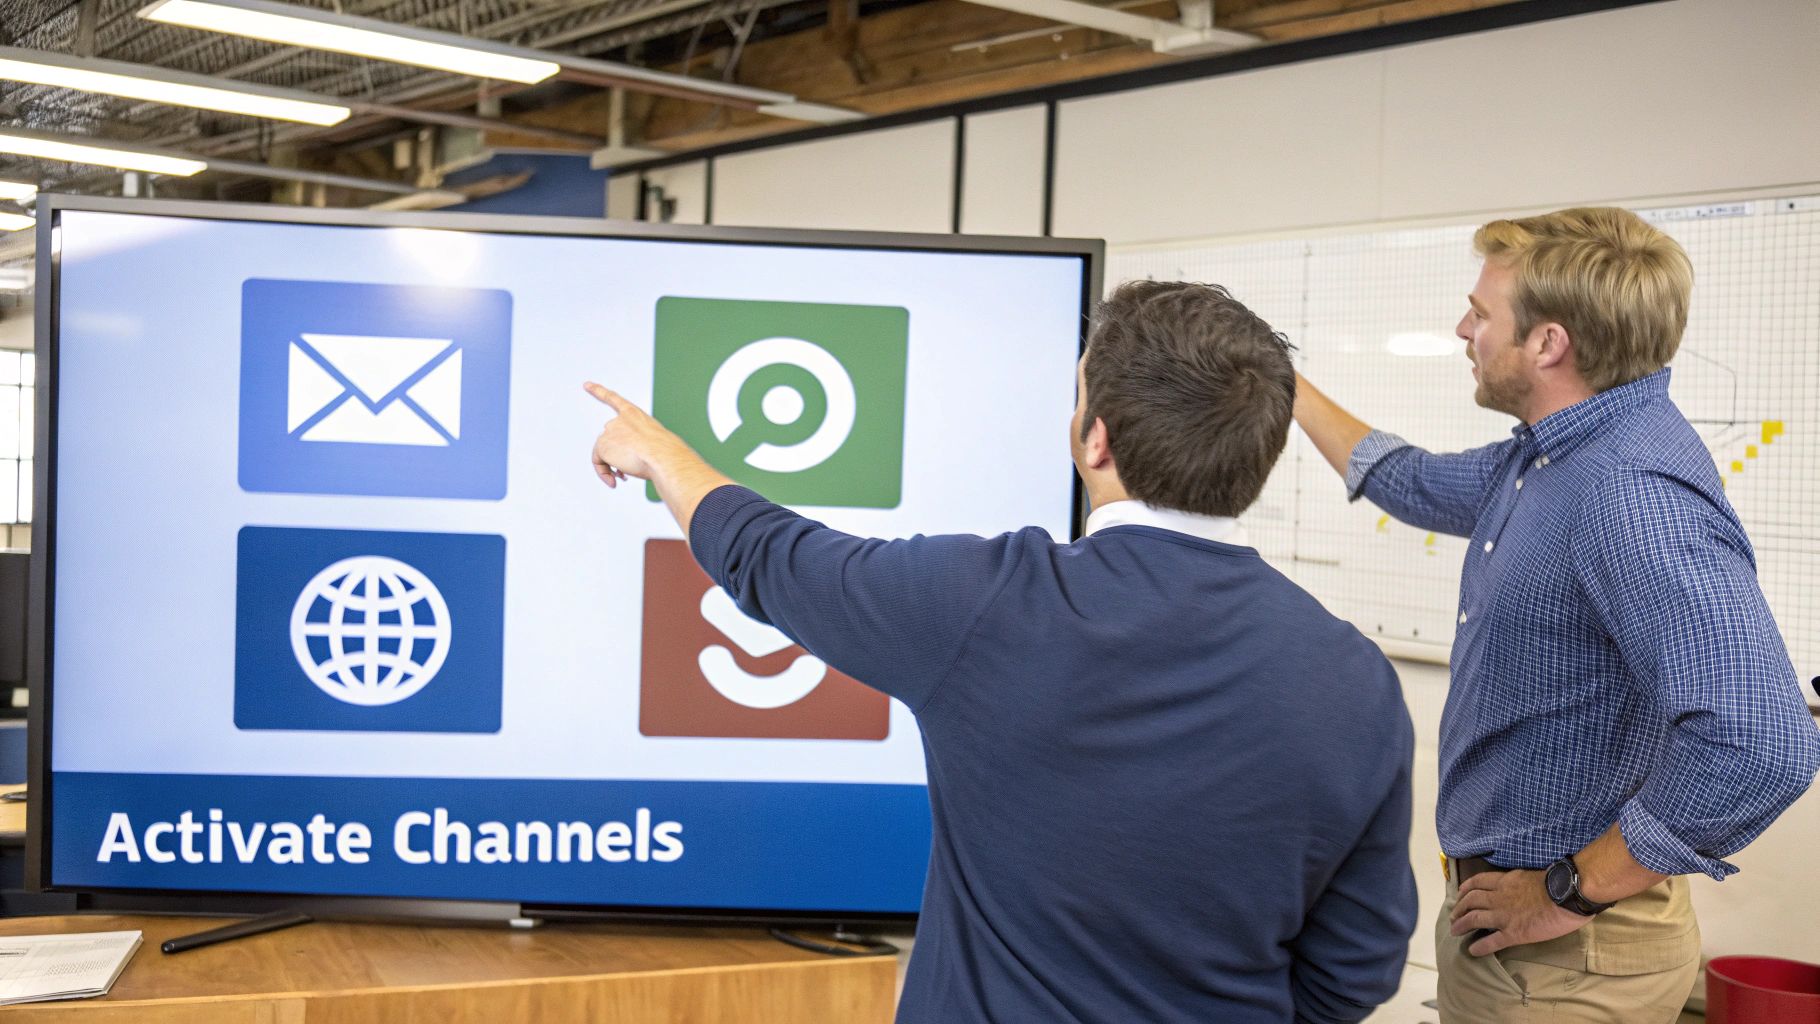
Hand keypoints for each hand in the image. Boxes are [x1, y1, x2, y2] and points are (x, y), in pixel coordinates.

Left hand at [584, 382, 687, 487]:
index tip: (586, 385)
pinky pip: (598, 463)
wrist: (663, 456)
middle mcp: (618, 420)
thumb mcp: (655, 443)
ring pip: (603, 453)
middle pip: (610, 440)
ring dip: (611, 467)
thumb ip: (639, 447)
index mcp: (634, 415)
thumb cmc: (666, 453)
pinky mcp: (603, 446)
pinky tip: (615, 482)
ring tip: (624, 478)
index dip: (598, 391)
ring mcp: (609, 432)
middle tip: (625, 473)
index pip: (613, 400)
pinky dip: (603, 473)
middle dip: (616, 456)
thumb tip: (625, 462)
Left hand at [1449, 869, 1593, 955]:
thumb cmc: (1558, 882)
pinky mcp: (1514, 933)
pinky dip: (1480, 946)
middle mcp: (1499, 897)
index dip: (1466, 888)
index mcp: (1505, 881)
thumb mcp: (1531, 875)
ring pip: (1474, 919)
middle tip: (1454, 916)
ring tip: (1455, 931)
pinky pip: (1491, 941)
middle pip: (1471, 901)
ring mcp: (1504, 915)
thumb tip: (1521, 886)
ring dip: (1461, 925)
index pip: (1478, 882)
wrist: (1568, 893)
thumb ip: (1519, 881)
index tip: (1460, 893)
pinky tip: (1473, 951)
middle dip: (1459, 908)